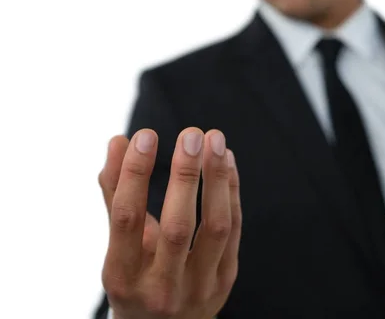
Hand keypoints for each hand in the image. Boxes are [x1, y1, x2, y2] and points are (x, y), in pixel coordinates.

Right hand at [98, 127, 240, 318]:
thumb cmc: (136, 279)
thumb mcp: (118, 245)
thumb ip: (116, 194)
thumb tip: (117, 142)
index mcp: (123, 275)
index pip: (127, 219)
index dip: (134, 175)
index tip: (144, 136)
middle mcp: (161, 286)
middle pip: (177, 226)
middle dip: (185, 176)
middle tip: (191, 135)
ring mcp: (199, 286)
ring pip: (215, 227)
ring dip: (217, 179)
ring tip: (215, 140)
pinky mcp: (225, 279)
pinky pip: (233, 229)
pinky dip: (231, 192)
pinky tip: (227, 161)